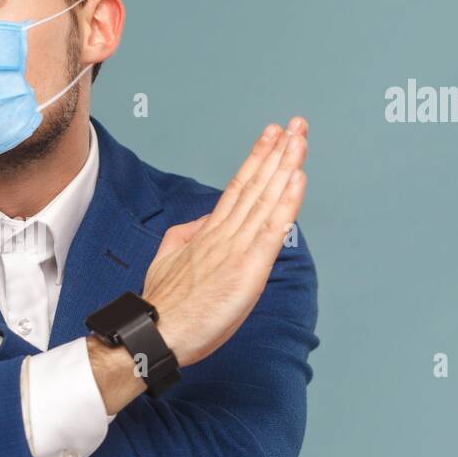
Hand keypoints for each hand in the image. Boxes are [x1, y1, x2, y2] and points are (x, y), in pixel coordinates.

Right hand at [143, 116, 308, 366]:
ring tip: (301, 138)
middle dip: (278, 152)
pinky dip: (287, 201)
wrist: (156, 332)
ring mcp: (236, 249)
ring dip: (286, 165)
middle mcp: (223, 234)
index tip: (272, 136)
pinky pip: (273, 228)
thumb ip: (187, 236)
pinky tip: (298, 178)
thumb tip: (205, 221)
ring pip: (266, 198)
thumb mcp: (168, 261)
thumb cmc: (164, 306)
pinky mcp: (248, 268)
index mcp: (206, 233)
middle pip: (255, 184)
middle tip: (296, 124)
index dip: (256, 159)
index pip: (237, 187)